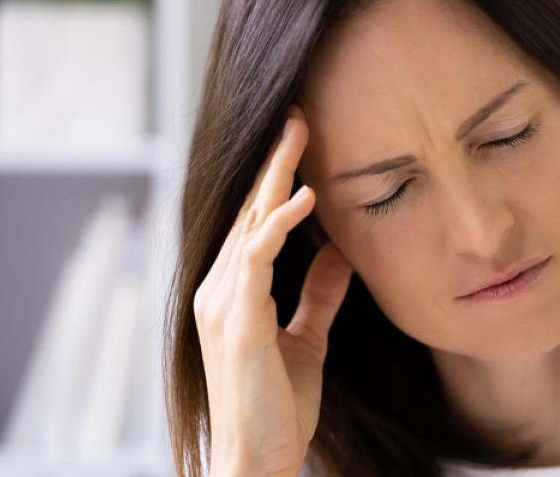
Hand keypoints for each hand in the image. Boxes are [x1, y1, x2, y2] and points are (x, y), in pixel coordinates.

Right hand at [193, 107, 351, 476]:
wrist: (260, 457)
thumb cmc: (277, 407)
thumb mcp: (307, 339)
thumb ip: (319, 295)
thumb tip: (340, 252)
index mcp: (234, 292)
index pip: (256, 223)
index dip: (277, 180)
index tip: (301, 142)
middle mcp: (219, 289)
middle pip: (248, 211)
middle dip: (274, 162)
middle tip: (297, 116)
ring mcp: (223, 302)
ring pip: (249, 222)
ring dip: (276, 176)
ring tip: (299, 134)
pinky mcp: (236, 320)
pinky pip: (257, 257)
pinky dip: (280, 223)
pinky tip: (306, 198)